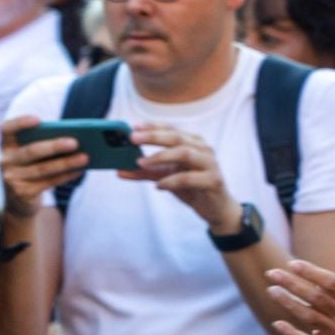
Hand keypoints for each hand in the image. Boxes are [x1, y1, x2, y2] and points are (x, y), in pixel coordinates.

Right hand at [0, 114, 86, 219]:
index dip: (20, 123)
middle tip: (75, 142)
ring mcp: (12, 178)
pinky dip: (65, 176)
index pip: (7, 129)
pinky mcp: (22, 193)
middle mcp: (5, 161)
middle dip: (54, 147)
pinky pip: (47, 183)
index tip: (38, 120)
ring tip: (85, 158)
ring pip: (42, 169)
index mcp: (7, 145)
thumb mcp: (31, 156)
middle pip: (31, 151)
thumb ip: (43, 145)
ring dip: (66, 163)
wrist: (19, 202)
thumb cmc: (31, 170)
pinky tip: (79, 171)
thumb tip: (73, 140)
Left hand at [122, 124, 236, 228]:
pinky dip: (171, 180)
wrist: (215, 208)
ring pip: (184, 153)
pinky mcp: (213, 180)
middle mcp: (202, 149)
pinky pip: (189, 178)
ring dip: (160, 157)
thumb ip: (144, 172)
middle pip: (177, 137)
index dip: (152, 126)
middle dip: (153, 136)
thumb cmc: (190, 187)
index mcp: (192, 143)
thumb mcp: (164, 177)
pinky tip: (158, 186)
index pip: (171, 129)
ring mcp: (210, 164)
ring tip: (141, 163)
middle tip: (132, 139)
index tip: (133, 127)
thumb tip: (119, 170)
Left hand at [268, 249, 334, 334]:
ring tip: (271, 290)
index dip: (310, 272)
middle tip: (271, 273)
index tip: (293, 264)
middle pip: (315, 296)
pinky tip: (277, 324)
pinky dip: (292, 334)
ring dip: (287, 302)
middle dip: (291, 283)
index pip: (331, 282)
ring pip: (309, 316)